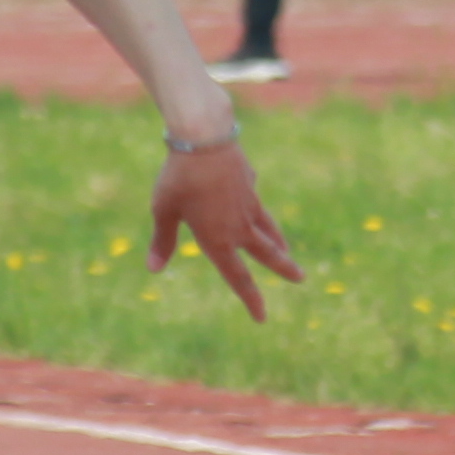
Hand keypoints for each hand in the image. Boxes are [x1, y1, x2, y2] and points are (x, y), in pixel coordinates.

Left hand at [150, 132, 302, 320]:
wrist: (204, 137)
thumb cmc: (179, 178)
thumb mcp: (164, 211)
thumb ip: (162, 240)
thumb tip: (153, 269)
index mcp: (218, 240)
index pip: (238, 278)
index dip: (250, 299)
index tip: (262, 317)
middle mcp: (238, 225)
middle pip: (267, 253)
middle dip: (284, 268)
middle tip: (300, 278)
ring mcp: (248, 202)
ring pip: (268, 228)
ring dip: (279, 242)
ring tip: (286, 250)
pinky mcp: (249, 182)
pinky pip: (254, 201)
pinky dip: (256, 209)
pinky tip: (253, 202)